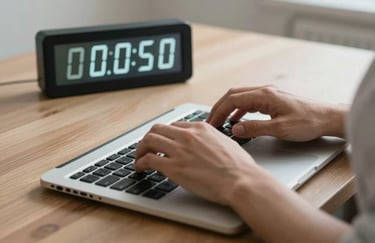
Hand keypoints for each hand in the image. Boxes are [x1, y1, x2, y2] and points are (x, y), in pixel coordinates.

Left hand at [135, 122, 261, 204]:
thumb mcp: (226, 142)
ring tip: (138, 158)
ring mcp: (179, 150)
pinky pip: (148, 160)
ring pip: (149, 140)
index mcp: (200, 128)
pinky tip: (140, 168)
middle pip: (157, 129)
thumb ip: (211, 139)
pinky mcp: (174, 167)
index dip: (165, 135)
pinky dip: (140, 163)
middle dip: (149, 138)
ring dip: (140, 149)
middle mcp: (188, 136)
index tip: (162, 142)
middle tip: (146, 148)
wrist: (241, 180)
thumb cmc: (239, 166)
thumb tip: (207, 142)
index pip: (174, 126)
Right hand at [207, 86, 346, 140]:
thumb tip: (235, 129)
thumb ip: (255, 128)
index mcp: (265, 95)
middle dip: (219, 108)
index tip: (211, 123)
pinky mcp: (272, 101)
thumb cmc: (308, 122)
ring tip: (219, 122)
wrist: (327, 118)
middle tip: (210, 122)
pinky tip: (236, 120)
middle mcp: (264, 91)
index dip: (219, 111)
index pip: (233, 99)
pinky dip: (238, 110)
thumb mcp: (280, 129)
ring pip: (240, 98)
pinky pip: (249, 103)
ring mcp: (268, 95)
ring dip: (227, 109)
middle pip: (233, 95)